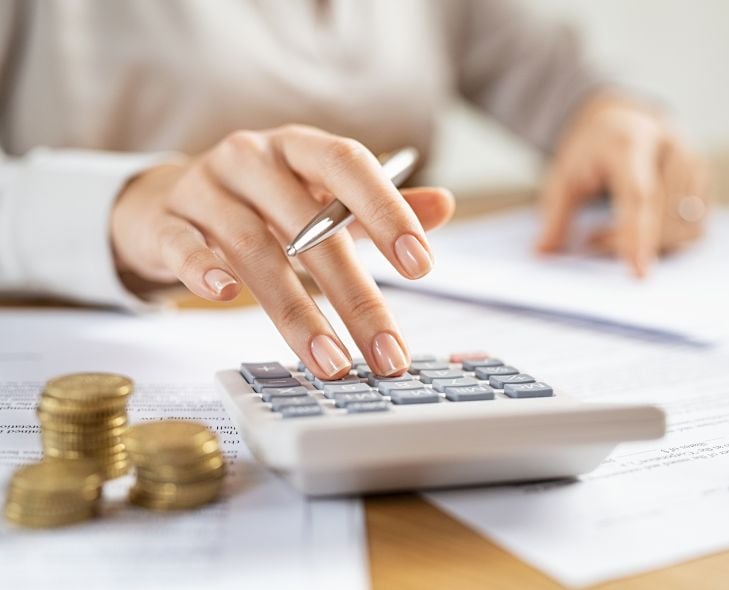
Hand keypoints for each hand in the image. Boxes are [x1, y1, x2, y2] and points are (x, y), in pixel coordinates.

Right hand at [111, 126, 454, 378]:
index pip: (349, 166)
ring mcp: (204, 188)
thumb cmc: (261, 203)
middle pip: (308, 224)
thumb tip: (444, 205)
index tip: (421, 265)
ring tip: (331, 362)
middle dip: (354, 295)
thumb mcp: (320, 197)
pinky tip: (225, 298)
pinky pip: (182, 245)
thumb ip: (378, 205)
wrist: (167, 201)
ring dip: (296, 311)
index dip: (387, 211)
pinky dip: (203, 269)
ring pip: (252, 246)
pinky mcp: (164, 222)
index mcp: (299, 148)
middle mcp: (252, 159)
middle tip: (386, 353)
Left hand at [536, 94, 709, 276]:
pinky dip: (667, 241)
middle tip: (591, 242)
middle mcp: (672, 147)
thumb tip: (542, 253)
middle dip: (629, 242)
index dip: (638, 235)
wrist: (622, 123)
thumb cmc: (591, 153)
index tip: (637, 272)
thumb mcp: (562, 176)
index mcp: (632, 140)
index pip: (640, 194)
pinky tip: (640, 230)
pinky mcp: (706, 182)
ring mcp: (696, 163)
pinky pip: (694, 229)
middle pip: (663, 216)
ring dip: (650, 244)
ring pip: (684, 228)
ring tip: (609, 234)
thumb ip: (553, 215)